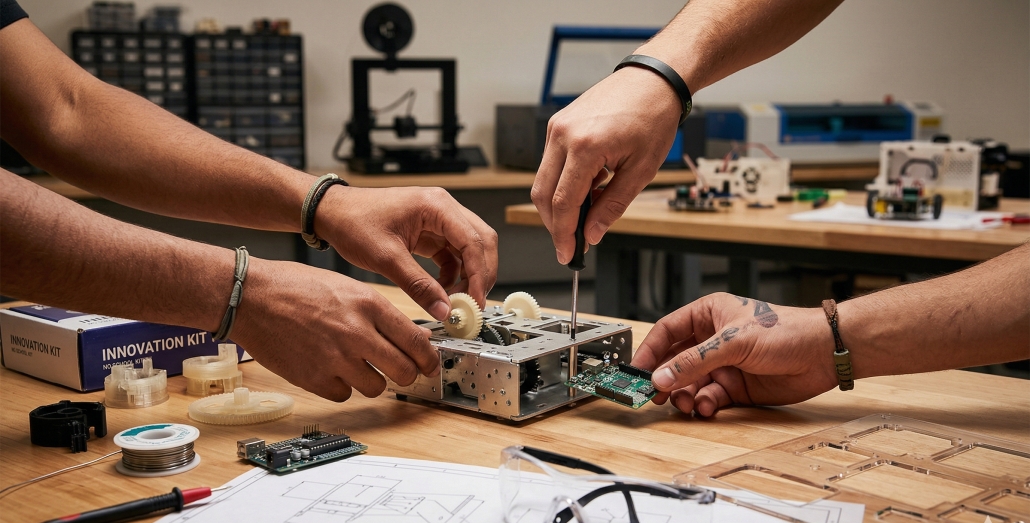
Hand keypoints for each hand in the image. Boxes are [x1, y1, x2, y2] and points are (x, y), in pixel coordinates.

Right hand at [232, 258, 439, 400]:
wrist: (250, 297)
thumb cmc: (295, 286)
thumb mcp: (346, 287)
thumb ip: (377, 313)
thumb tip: (407, 337)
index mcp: (369, 305)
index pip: (416, 341)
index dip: (428, 358)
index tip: (429, 364)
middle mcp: (357, 333)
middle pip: (404, 370)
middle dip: (407, 374)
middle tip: (401, 371)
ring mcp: (336, 359)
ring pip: (376, 387)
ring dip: (371, 380)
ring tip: (356, 365)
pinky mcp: (314, 379)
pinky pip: (343, 395)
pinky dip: (340, 387)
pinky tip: (329, 368)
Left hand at [314, 186, 497, 319]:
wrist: (332, 213)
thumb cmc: (353, 222)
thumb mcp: (386, 258)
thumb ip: (418, 285)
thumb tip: (443, 308)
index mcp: (436, 206)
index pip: (474, 241)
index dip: (479, 273)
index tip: (476, 300)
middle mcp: (443, 208)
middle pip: (481, 242)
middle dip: (481, 274)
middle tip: (473, 303)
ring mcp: (438, 220)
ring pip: (470, 249)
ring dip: (468, 276)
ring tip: (455, 301)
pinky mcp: (431, 232)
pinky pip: (453, 255)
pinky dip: (453, 274)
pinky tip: (441, 291)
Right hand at [531, 67, 680, 263]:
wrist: (653, 79)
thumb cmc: (653, 116)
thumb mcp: (641, 170)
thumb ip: (612, 206)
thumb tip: (592, 233)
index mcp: (585, 146)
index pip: (563, 203)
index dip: (564, 234)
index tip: (568, 254)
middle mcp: (563, 135)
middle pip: (543, 194)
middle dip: (555, 224)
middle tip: (571, 243)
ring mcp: (557, 128)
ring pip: (543, 180)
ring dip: (559, 205)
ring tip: (586, 212)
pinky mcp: (558, 124)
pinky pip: (551, 163)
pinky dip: (563, 183)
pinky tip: (587, 187)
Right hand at [630, 293, 837, 416]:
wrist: (823, 354)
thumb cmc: (786, 330)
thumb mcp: (733, 342)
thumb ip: (694, 361)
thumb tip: (662, 376)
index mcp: (707, 315)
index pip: (667, 332)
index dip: (650, 350)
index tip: (635, 370)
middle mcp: (712, 340)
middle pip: (675, 361)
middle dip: (664, 379)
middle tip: (652, 395)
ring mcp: (723, 364)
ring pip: (690, 383)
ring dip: (684, 395)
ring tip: (684, 404)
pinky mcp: (735, 387)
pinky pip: (709, 398)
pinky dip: (704, 405)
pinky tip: (706, 407)